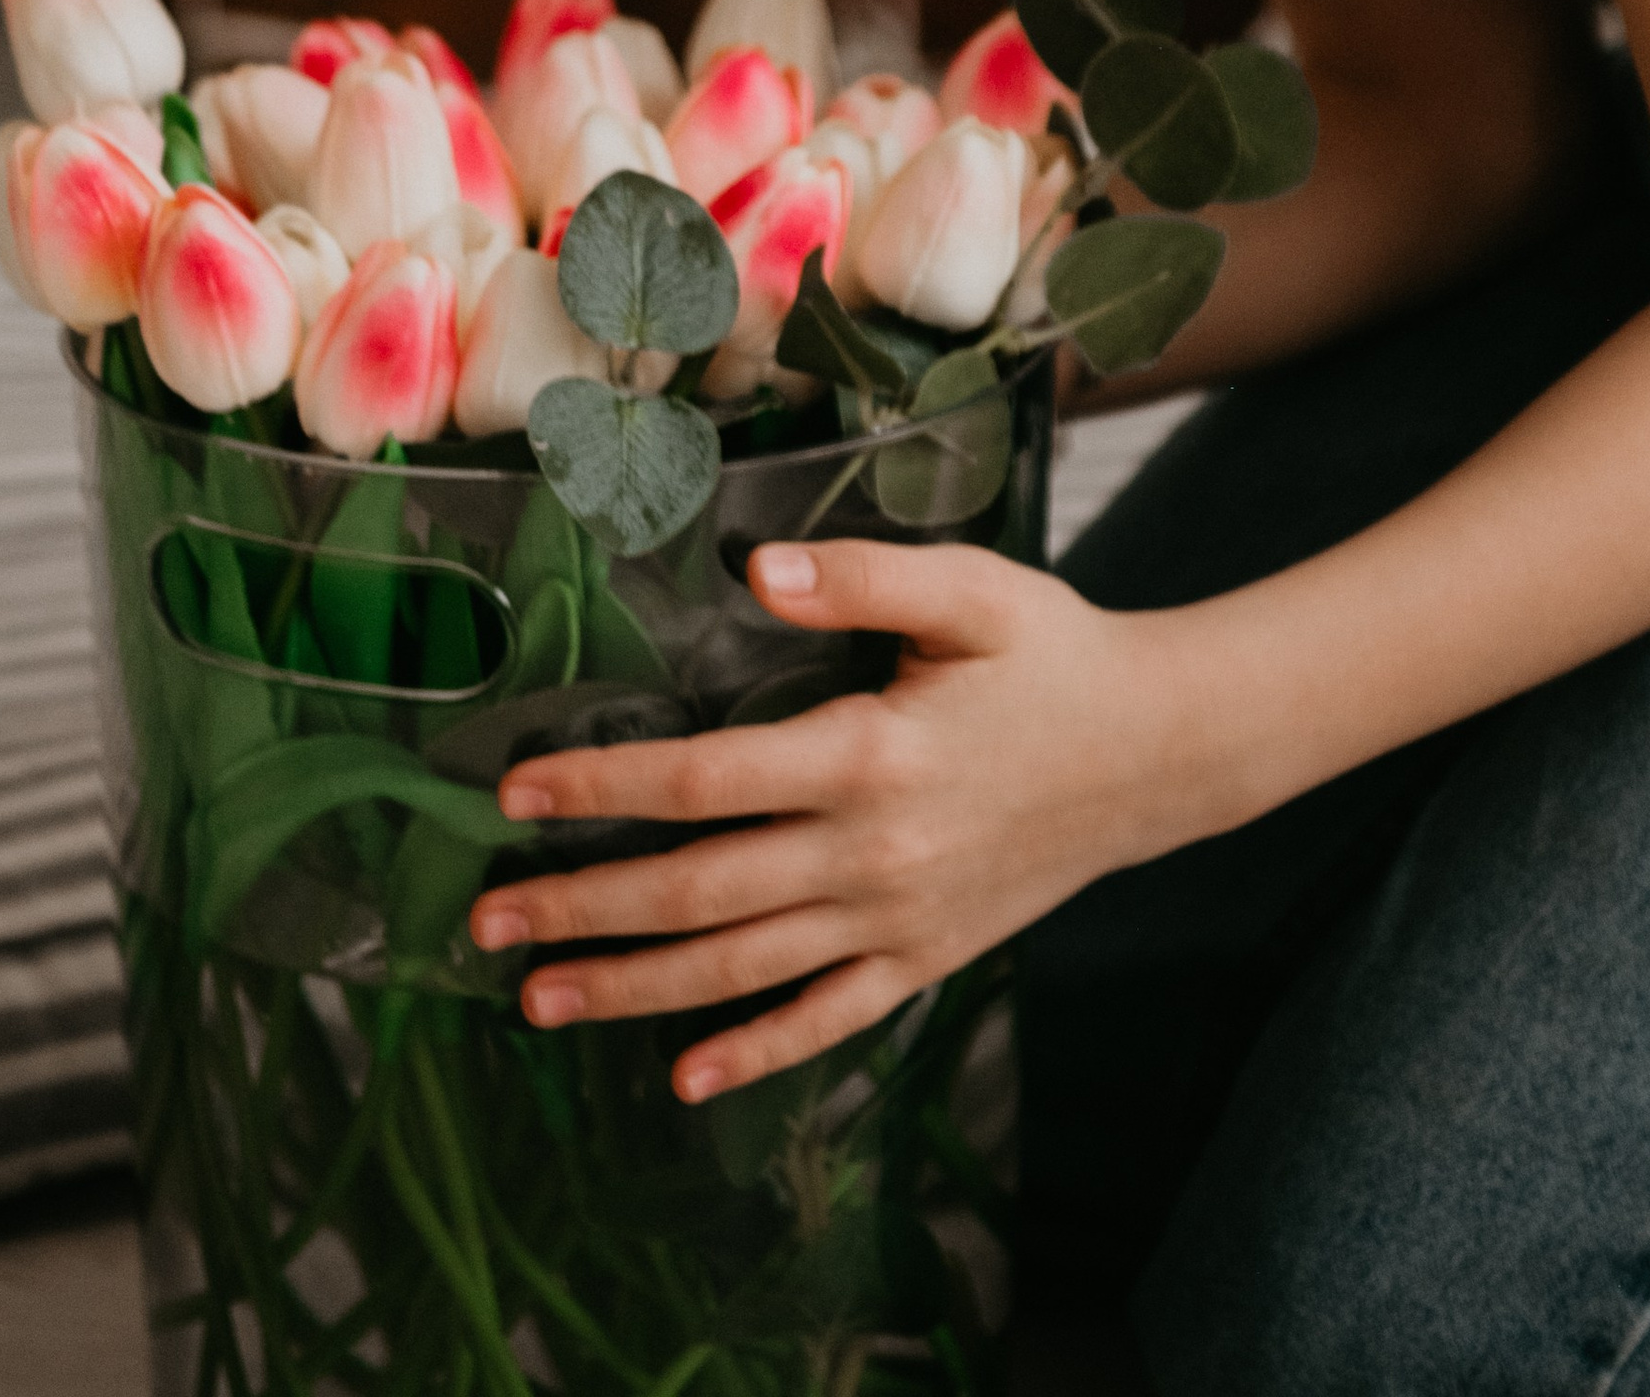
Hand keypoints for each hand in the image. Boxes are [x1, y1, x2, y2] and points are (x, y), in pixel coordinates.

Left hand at [475, 536, 1193, 1103]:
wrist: (1163, 751)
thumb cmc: (1055, 654)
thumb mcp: (969, 591)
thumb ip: (859, 578)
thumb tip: (754, 571)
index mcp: (868, 756)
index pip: (704, 782)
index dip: (603, 788)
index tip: (516, 792)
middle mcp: (872, 855)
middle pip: (698, 892)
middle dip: (583, 906)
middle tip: (486, 918)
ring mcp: (898, 921)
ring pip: (742, 969)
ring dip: (634, 989)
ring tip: (539, 998)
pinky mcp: (927, 958)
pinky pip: (828, 1021)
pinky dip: (755, 1053)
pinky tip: (685, 1078)